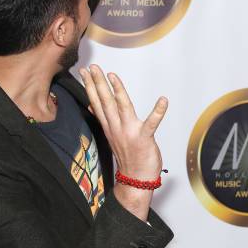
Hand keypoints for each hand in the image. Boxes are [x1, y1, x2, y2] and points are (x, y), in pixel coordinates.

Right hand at [79, 65, 167, 180]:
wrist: (136, 179)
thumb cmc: (128, 157)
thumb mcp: (112, 136)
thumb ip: (104, 120)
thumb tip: (94, 106)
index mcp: (109, 126)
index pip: (97, 102)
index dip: (90, 86)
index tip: (85, 72)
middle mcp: (116, 128)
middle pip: (105, 102)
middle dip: (98, 83)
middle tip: (93, 67)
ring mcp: (129, 133)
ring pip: (121, 108)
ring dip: (117, 91)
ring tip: (113, 76)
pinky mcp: (144, 139)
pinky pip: (152, 124)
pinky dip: (158, 112)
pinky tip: (163, 100)